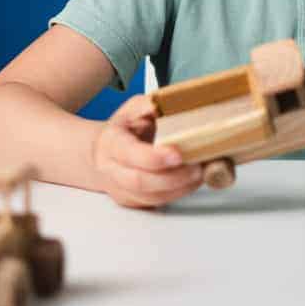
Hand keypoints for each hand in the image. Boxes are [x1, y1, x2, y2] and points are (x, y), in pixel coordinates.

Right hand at [89, 95, 203, 208]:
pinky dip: (179, 193)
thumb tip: (176, 102)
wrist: (103, 152)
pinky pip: (157, 202)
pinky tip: (193, 181)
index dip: (154, 157)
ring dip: (180, 188)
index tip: (177, 154)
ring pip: (151, 197)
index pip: (129, 154)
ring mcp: (121, 189)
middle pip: (140, 182)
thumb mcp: (134, 108)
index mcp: (111, 142)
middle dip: (173, 178)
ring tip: (201, 174)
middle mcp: (112, 169)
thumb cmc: (124, 128)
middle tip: (198, 167)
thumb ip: (152, 105)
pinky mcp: (134, 201)